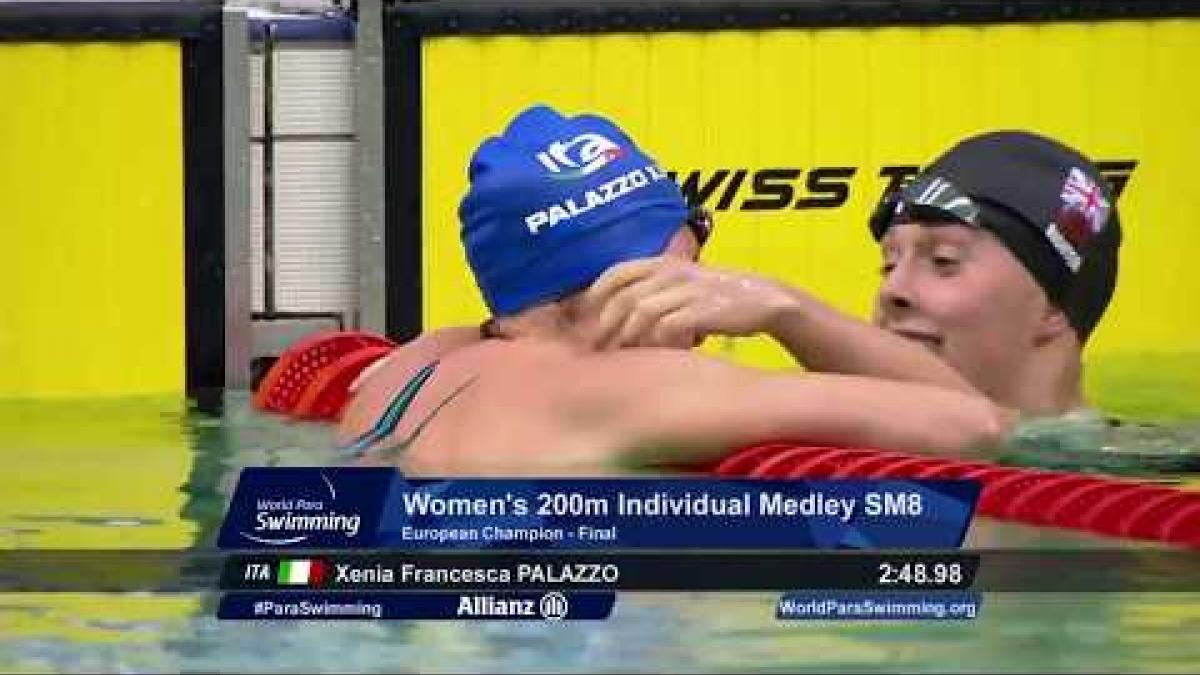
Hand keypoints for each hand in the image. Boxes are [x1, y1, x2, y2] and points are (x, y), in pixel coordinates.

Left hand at [580, 256, 795, 349]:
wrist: (765, 299)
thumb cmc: (717, 297)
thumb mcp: (683, 283)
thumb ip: (653, 290)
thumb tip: (616, 314)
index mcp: (664, 262)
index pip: (617, 272)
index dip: (595, 295)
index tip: (585, 320)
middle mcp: (673, 271)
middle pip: (625, 296)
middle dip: (607, 325)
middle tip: (600, 349)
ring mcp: (689, 289)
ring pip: (642, 312)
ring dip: (629, 337)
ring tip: (624, 356)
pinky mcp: (705, 310)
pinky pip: (668, 327)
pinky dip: (657, 343)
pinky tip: (657, 355)